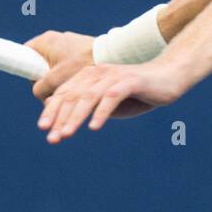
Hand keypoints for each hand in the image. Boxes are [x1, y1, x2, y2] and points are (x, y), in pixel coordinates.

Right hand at [24, 31, 94, 100]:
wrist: (111, 57)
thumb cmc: (81, 65)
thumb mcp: (55, 81)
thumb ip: (39, 88)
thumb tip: (39, 93)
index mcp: (45, 40)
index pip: (24, 53)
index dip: (25, 69)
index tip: (34, 81)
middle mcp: (55, 39)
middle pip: (39, 63)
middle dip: (44, 80)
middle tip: (54, 90)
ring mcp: (67, 44)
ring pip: (54, 67)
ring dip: (58, 80)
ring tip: (69, 88)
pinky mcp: (78, 51)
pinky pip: (66, 66)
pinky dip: (69, 76)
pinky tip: (79, 84)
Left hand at [37, 61, 186, 142]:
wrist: (168, 77)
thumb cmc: (136, 93)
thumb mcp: (106, 102)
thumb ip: (85, 105)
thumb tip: (57, 112)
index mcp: (89, 76)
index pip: (65, 93)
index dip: (52, 111)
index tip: (44, 129)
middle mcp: (98, 73)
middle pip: (73, 96)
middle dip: (60, 118)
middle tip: (51, 137)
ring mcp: (114, 76)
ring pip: (88, 97)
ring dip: (75, 117)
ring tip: (66, 134)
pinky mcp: (131, 81)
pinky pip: (112, 97)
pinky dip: (101, 113)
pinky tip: (94, 127)